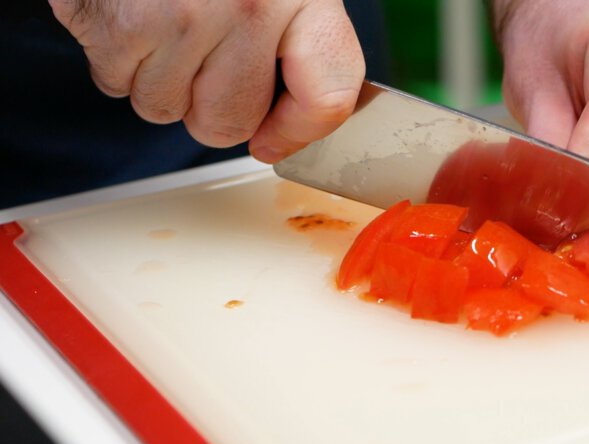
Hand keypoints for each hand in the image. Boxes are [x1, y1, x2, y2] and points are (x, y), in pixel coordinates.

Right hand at [49, 0, 364, 162]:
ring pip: (168, 110)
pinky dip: (115, 60)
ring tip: (158, 22)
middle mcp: (254, 4)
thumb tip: (287, 124)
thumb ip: (296, 39)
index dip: (299, 131)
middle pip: (232, 121)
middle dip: (206, 106)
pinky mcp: (125, 23)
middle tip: (196, 58)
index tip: (273, 140)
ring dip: (156, 79)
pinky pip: (118, 85)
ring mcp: (188, 15)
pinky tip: (129, 16)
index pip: (329, 93)